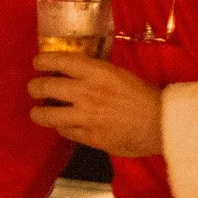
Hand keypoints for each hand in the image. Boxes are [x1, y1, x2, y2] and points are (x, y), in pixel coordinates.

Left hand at [28, 51, 164, 155]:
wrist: (163, 123)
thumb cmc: (145, 96)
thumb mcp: (119, 74)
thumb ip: (95, 74)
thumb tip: (73, 73)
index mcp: (97, 72)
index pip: (59, 61)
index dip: (43, 60)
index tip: (38, 62)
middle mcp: (86, 92)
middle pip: (45, 87)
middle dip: (34, 87)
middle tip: (34, 88)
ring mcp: (85, 116)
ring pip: (47, 114)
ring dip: (38, 112)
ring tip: (38, 112)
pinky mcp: (89, 137)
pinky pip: (64, 131)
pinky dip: (60, 127)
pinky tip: (62, 125)